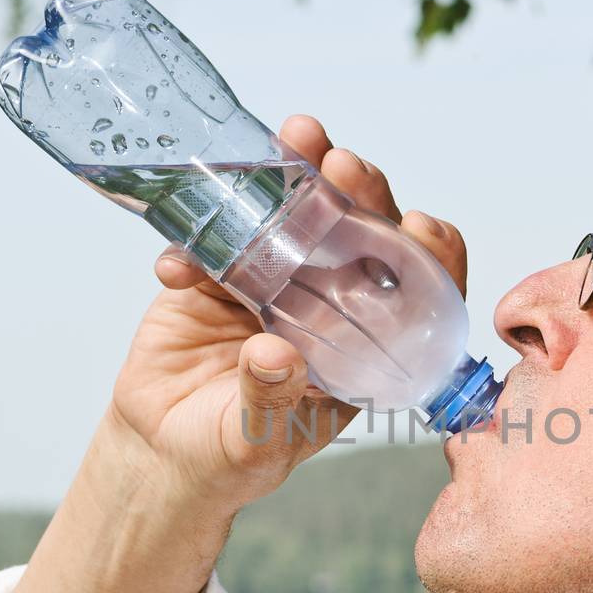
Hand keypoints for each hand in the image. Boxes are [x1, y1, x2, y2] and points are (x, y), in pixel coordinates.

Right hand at [0, 115, 466, 592]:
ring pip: (294, 213)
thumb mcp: (258, 440)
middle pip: (362, 231)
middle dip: (360, 189)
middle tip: (342, 163)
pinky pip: (210, 238)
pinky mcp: (215, 272)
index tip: (418, 225)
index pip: (419, 288)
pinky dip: (193, 241)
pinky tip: (176, 269)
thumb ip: (271, 398)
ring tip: (294, 139)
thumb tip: (274, 354)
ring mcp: (274, 278)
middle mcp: (331, 300)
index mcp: (366, 342)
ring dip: (293, 174)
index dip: (427, 253)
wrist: (165, 450)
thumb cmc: (233, 453)